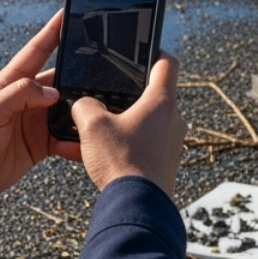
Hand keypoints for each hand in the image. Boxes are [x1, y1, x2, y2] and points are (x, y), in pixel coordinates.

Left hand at [0, 11, 81, 203]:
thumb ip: (19, 96)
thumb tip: (53, 93)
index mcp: (11, 83)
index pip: (36, 51)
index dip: (52, 32)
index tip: (68, 14)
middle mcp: (27, 99)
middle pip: (61, 80)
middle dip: (81, 74)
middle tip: (105, 69)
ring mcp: (35, 121)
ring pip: (68, 110)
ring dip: (82, 111)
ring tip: (100, 111)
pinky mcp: (41, 144)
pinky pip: (65, 138)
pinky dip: (76, 141)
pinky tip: (85, 145)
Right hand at [71, 51, 185, 196]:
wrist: (136, 207)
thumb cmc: (120, 162)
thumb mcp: (92, 125)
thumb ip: (85, 105)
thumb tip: (84, 105)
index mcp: (162, 102)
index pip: (167, 64)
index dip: (155, 52)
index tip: (143, 51)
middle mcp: (173, 120)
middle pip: (153, 96)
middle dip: (129, 96)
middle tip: (107, 96)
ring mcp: (171, 144)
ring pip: (145, 123)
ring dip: (122, 123)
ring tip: (96, 131)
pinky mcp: (164, 164)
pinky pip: (142, 146)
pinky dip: (123, 145)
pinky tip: (98, 155)